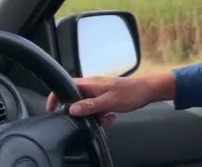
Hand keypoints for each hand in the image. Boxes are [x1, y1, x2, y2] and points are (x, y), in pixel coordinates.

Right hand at [46, 73, 174, 125]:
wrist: (148, 91)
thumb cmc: (131, 93)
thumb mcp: (110, 102)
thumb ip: (90, 106)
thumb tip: (72, 109)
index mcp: (90, 83)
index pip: (66, 86)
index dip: (56, 96)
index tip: (52, 109)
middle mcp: (93, 86)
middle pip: (75, 99)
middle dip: (80, 112)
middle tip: (90, 118)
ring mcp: (99, 92)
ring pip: (87, 106)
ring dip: (94, 115)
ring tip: (106, 118)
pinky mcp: (105, 98)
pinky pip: (97, 109)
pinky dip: (101, 115)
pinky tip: (111, 117)